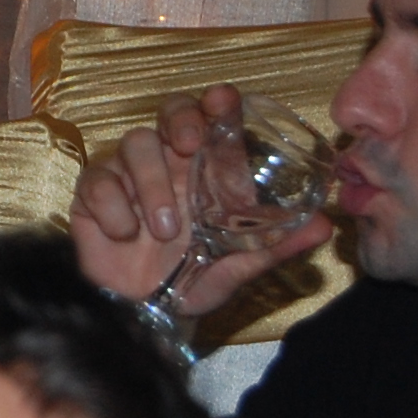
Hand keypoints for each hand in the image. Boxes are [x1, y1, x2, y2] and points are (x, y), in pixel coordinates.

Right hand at [69, 83, 328, 317]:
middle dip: (180, 119)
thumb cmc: (188, 281)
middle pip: (169, 110)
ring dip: (152, 183)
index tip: (225, 102)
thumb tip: (326, 227)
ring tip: (166, 228)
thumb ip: (276, 247)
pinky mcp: (91, 193)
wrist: (140, 315)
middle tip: (190, 146)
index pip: (210, 117)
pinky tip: (125, 233)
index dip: (216, 102)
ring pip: (135, 144)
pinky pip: (97, 180)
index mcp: (202, 169)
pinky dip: (113, 205)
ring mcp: (126, 174)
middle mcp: (166, 162)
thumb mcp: (236, 266)